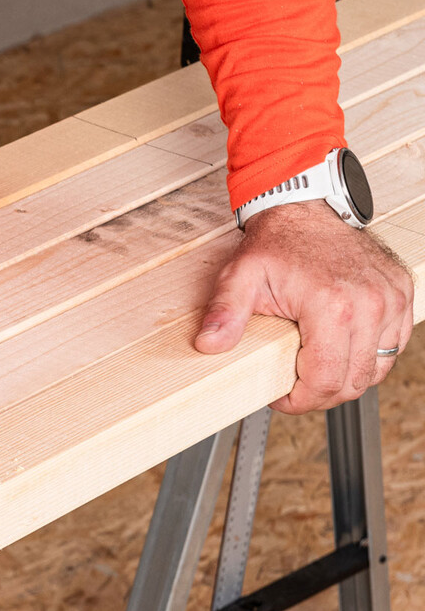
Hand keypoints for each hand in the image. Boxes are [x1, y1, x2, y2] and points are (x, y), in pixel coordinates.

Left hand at [194, 200, 413, 413]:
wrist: (305, 209)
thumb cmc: (276, 244)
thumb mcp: (239, 277)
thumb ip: (223, 313)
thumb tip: (208, 344)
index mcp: (332, 306)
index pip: (326, 380)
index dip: (301, 400)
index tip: (282, 397)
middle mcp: (370, 304)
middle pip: (353, 382)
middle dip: (321, 394)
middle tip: (295, 386)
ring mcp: (391, 299)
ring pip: (376, 369)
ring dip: (346, 378)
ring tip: (316, 368)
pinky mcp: (401, 293)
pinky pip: (393, 345)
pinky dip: (369, 357)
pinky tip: (341, 349)